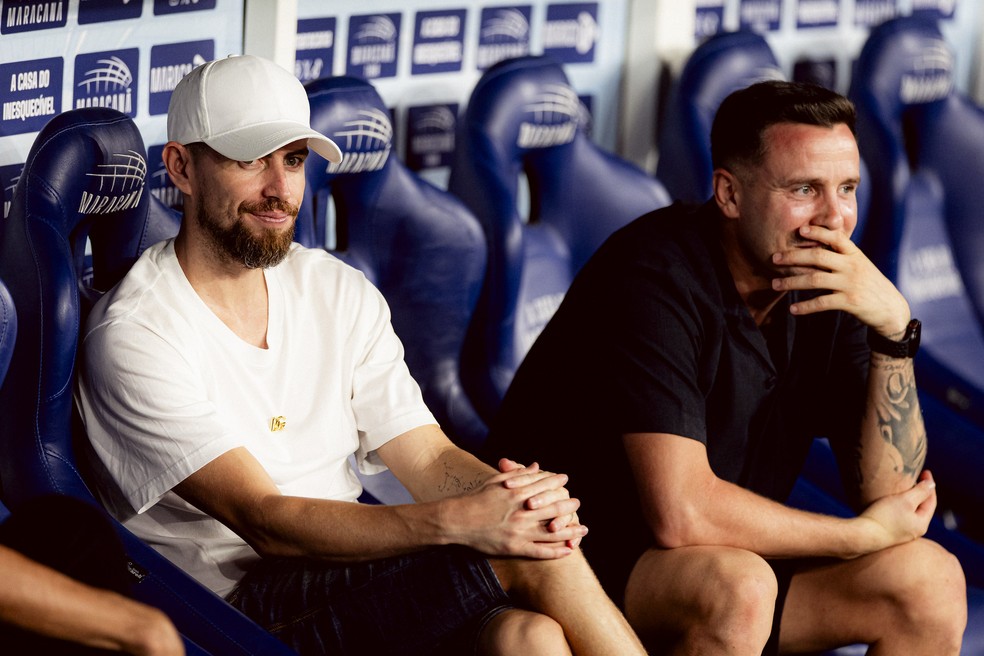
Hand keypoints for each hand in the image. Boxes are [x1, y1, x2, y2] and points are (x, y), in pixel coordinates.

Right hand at [443, 461, 585, 558]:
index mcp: (518, 492)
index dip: (558, 483)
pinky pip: (541, 551)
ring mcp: (520, 531)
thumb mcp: (497, 481)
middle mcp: (522, 511)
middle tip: (578, 504)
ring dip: (571, 530)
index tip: (566, 482)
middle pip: (555, 508)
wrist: (457, 520)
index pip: (545, 486)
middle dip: (569, 505)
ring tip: (583, 529)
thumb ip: (519, 474)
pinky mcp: (515, 547)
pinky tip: (568, 551)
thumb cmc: (476, 498)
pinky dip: (557, 552)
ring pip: (553, 531)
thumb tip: (536, 466)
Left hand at [771, 225, 909, 336]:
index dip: (817, 232)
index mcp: (854, 254)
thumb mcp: (860, 265)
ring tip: (774, 285)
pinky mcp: (850, 302)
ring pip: (815, 279)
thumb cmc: (869, 285)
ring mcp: (850, 283)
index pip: (835, 237)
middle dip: (793, 256)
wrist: (892, 309)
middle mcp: (852, 266)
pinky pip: (822, 303)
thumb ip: (840, 256)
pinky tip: (792, 309)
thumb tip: (814, 245)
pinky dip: (805, 306)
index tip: (800, 229)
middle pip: (818, 256)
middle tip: (774, 258)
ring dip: (791, 282)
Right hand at [855, 470, 935, 554]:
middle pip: (922, 508)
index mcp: (922, 524)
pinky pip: (900, 516)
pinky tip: (891, 501)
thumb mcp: (905, 501)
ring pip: (910, 512)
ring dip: (910, 499)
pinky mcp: (889, 533)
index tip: (925, 471)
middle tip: (916, 478)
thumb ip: (920, 492)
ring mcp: (902, 534)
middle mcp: (914, 531)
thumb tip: (932, 485)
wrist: (863, 535)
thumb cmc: (884, 516)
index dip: (929, 485)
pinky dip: (900, 506)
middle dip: (920, 492)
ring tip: (903, 488)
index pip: (931, 501)